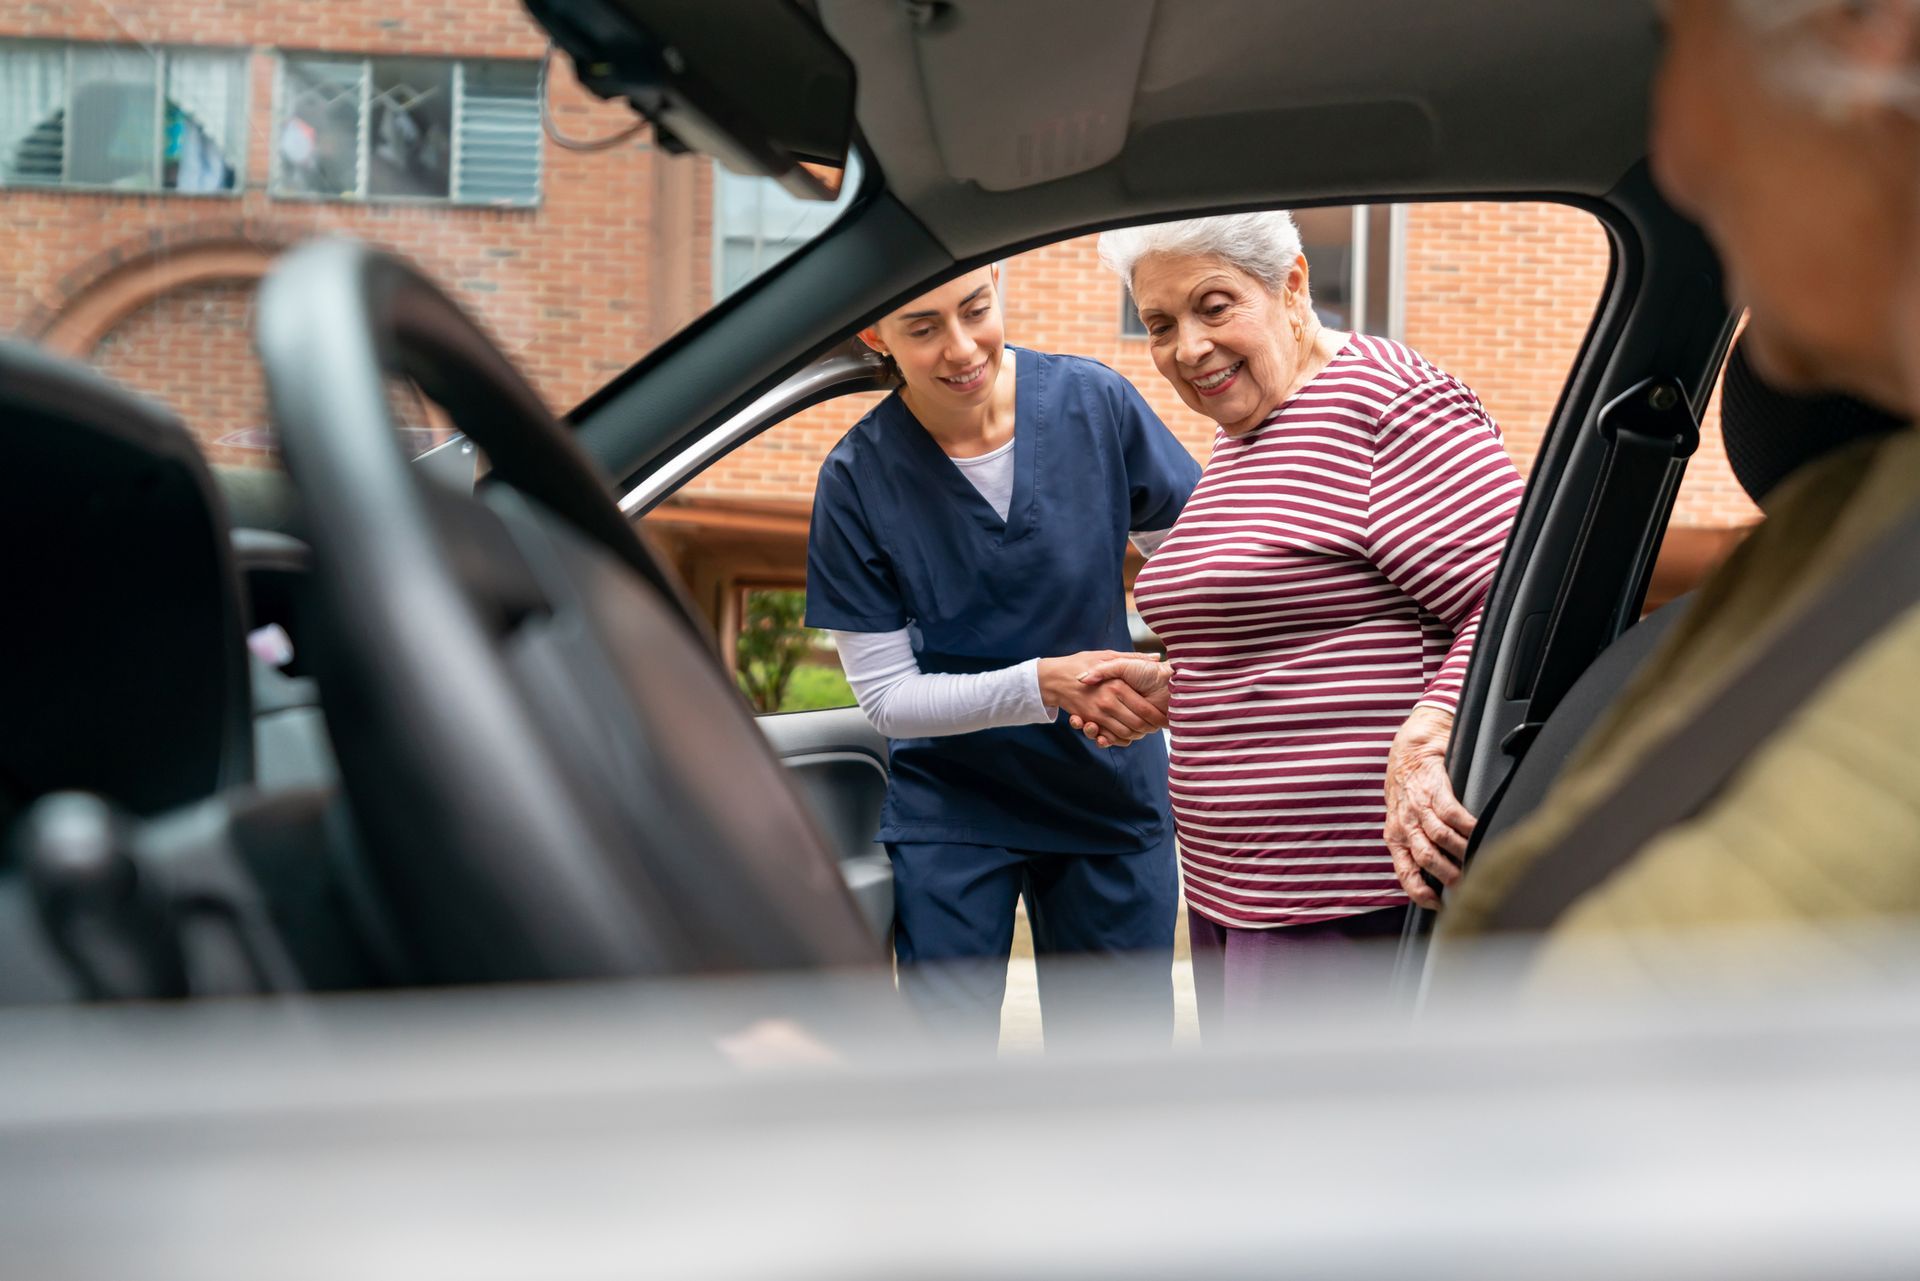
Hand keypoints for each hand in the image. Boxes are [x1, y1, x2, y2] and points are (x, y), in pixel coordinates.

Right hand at [1037, 651, 1167, 746]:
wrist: (1053, 678)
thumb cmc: (1080, 663)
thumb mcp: (1107, 655)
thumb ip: (1133, 657)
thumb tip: (1156, 657)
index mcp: (1116, 686)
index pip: (1144, 709)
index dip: (1157, 717)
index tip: (1165, 717)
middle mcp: (1108, 702)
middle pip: (1137, 725)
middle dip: (1149, 728)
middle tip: (1156, 725)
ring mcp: (1097, 715)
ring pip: (1125, 734)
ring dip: (1135, 735)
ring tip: (1142, 728)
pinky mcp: (1089, 722)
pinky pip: (1109, 738)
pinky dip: (1118, 739)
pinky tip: (1124, 732)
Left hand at [1384, 705, 1475, 908]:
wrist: (1411, 746)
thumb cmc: (1410, 785)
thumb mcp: (1402, 818)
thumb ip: (1415, 842)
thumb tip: (1440, 872)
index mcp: (1395, 836)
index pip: (1405, 872)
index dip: (1420, 893)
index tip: (1437, 905)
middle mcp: (1404, 824)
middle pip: (1426, 859)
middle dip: (1447, 876)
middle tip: (1465, 884)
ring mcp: (1419, 807)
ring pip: (1440, 839)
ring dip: (1460, 854)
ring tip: (1475, 861)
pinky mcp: (1436, 789)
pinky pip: (1453, 814)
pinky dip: (1469, 827)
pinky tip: (1480, 833)